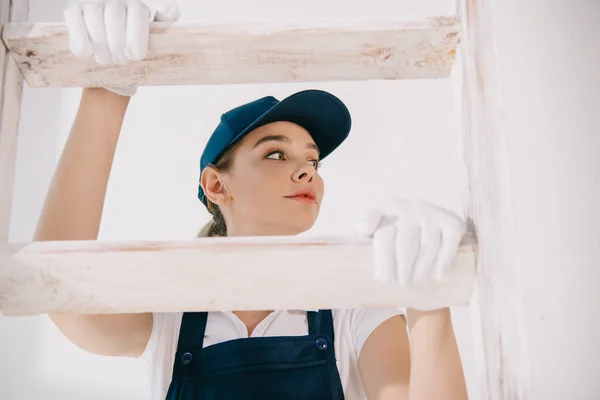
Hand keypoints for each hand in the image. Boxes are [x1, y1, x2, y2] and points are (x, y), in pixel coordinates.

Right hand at [63, 0, 179, 95]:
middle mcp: (115, 0)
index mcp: (137, 6)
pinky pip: (74, 20)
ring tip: (106, 60)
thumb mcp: (154, 37)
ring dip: (100, 45)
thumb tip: (172, 10)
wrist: (112, 56)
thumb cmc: (135, 47)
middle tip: (120, 61)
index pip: (137, 13)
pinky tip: (88, 53)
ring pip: (94, 18)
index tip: (135, 57)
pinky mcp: (73, 11)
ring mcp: (92, 4)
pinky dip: (80, 40)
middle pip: (114, 17)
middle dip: (117, 45)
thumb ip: (164, 24)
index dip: (136, 38)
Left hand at [355, 198, 466, 308]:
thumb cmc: (395, 239)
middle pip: (403, 241)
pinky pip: (449, 244)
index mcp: (386, 207)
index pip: (372, 216)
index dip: (367, 225)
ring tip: (416, 281)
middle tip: (399, 284)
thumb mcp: (375, 231)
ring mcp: (431, 213)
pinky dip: (443, 262)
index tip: (367, 240)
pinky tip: (437, 276)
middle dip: (401, 267)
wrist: (430, 233)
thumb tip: (364, 232)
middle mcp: (409, 207)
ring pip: (427, 246)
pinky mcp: (452, 222)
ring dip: (421, 269)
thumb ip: (363, 231)